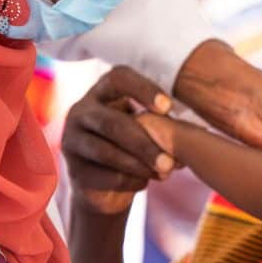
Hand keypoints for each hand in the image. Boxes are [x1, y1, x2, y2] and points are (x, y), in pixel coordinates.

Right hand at [62, 66, 175, 216]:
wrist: (105, 184)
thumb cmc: (134, 145)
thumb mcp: (145, 127)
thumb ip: (160, 122)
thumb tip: (189, 131)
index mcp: (101, 92)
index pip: (118, 78)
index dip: (143, 89)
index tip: (168, 107)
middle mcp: (81, 112)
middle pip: (112, 123)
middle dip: (145, 143)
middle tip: (171, 162)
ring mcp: (72, 141)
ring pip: (106, 152)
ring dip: (139, 165)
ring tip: (165, 173)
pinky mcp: (73, 170)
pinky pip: (103, 176)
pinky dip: (130, 181)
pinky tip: (146, 183)